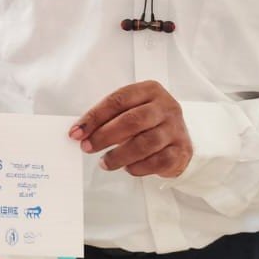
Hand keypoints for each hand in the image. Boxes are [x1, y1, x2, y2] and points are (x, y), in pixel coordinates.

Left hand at [69, 81, 191, 177]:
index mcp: (150, 90)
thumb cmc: (146, 123)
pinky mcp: (182, 150)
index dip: (94, 116)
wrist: (177, 138)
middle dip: (105, 136)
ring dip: (119, 155)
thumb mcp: (129, 111)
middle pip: (132, 120)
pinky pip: (157, 161)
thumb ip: (108, 118)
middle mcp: (166, 107)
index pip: (118, 100)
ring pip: (145, 143)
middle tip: (87, 147)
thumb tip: (80, 132)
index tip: (77, 131)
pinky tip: (128, 168)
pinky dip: (138, 167)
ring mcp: (176, 129)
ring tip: (104, 162)